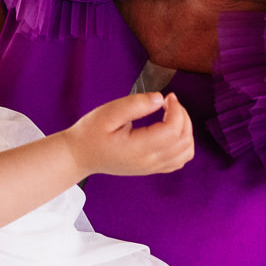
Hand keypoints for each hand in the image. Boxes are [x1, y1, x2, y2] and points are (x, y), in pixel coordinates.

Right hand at [63, 92, 193, 176]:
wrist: (79, 156)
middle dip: (183, 116)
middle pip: (183, 141)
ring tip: (172, 115)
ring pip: (186, 152)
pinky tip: (170, 130)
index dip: (177, 110)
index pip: (172, 132)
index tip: (168, 97)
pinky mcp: (152, 168)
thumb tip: (159, 98)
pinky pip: (179, 160)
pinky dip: (183, 144)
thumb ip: (134, 105)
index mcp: (138, 148)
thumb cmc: (90, 133)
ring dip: (186, 130)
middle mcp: (148, 161)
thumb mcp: (108, 113)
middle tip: (169, 102)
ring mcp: (151, 168)